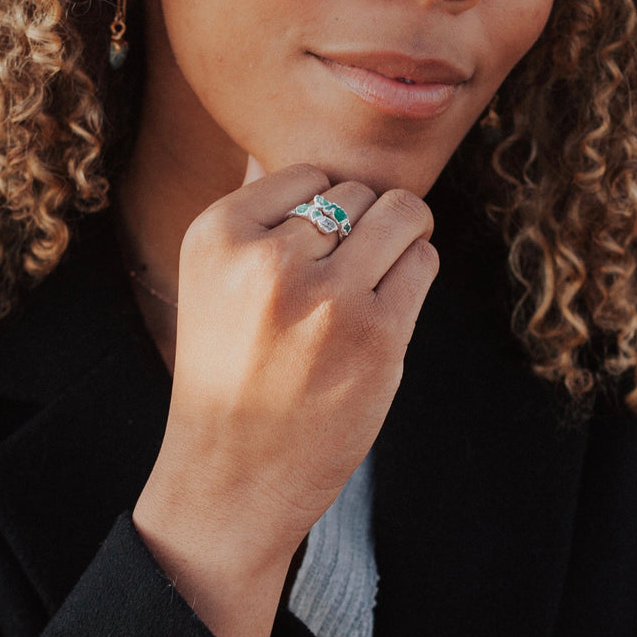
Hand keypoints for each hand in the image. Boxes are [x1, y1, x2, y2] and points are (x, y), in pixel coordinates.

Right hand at [132, 159, 437, 636]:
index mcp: (217, 234)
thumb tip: (326, 160)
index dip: (320, 213)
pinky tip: (385, 311)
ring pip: (401, 214)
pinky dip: (414, 275)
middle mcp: (268, 258)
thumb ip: (259, 215)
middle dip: (361, 230)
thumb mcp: (213, 279)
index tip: (304, 260)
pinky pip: (423, 261)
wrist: (231, 475)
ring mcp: (326, 297)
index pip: (308, 172)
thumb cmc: (232, 372)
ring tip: (375, 281)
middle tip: (338, 285)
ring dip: (400, 240)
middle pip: (357, 192)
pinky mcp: (376, 335)